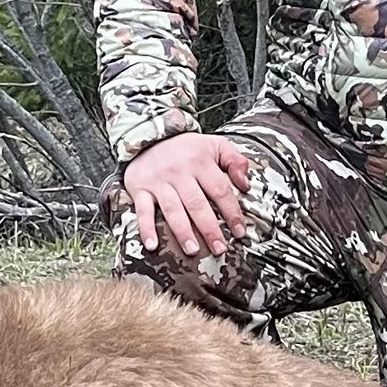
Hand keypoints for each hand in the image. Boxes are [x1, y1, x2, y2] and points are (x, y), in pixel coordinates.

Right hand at [123, 131, 253, 259]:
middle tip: (219, 249)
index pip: (220, 190)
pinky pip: (143, 211)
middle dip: (210, 229)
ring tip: (192, 250)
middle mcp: (179, 171)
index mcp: (200, 161)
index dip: (232, 212)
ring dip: (183, 232)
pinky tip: (153, 246)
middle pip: (197, 204)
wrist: (148, 136)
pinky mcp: (140, 188)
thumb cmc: (186, 148)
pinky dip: (146, 229)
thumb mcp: (214, 144)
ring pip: (173, 209)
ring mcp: (158, 181)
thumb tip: (246, 185)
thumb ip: (235, 160)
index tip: (239, 232)